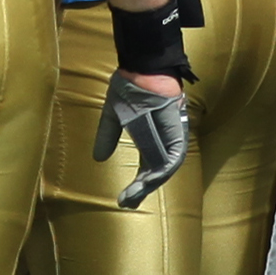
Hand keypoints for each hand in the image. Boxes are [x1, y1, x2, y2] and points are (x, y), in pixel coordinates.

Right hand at [94, 69, 188, 206]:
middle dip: (142, 190)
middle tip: (127, 203)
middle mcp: (164, 141)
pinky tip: (144, 182)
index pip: (148, 168)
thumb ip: (107, 136)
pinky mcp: (177, 133)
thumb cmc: (130, 87)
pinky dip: (159, 171)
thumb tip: (98, 158)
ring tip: (133, 195)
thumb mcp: (113, 116)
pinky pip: (171, 158)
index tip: (123, 199)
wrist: (141, 71)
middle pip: (157, 173)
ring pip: (164, 169)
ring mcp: (172, 137)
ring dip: (149, 184)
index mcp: (151, 138)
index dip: (137, 185)